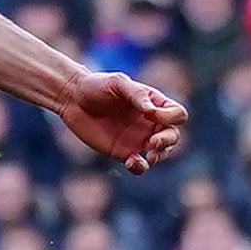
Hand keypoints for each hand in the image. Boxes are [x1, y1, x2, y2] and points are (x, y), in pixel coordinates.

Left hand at [55, 69, 186, 174]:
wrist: (73, 100)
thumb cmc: (96, 86)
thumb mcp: (117, 82)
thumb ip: (136, 94)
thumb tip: (151, 111)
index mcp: (154, 104)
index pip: (177, 114)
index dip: (170, 117)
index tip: (150, 114)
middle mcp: (150, 123)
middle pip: (173, 135)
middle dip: (168, 141)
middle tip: (152, 142)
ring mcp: (138, 139)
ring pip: (161, 153)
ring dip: (160, 156)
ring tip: (149, 155)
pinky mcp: (124, 152)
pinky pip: (140, 165)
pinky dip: (140, 166)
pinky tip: (132, 162)